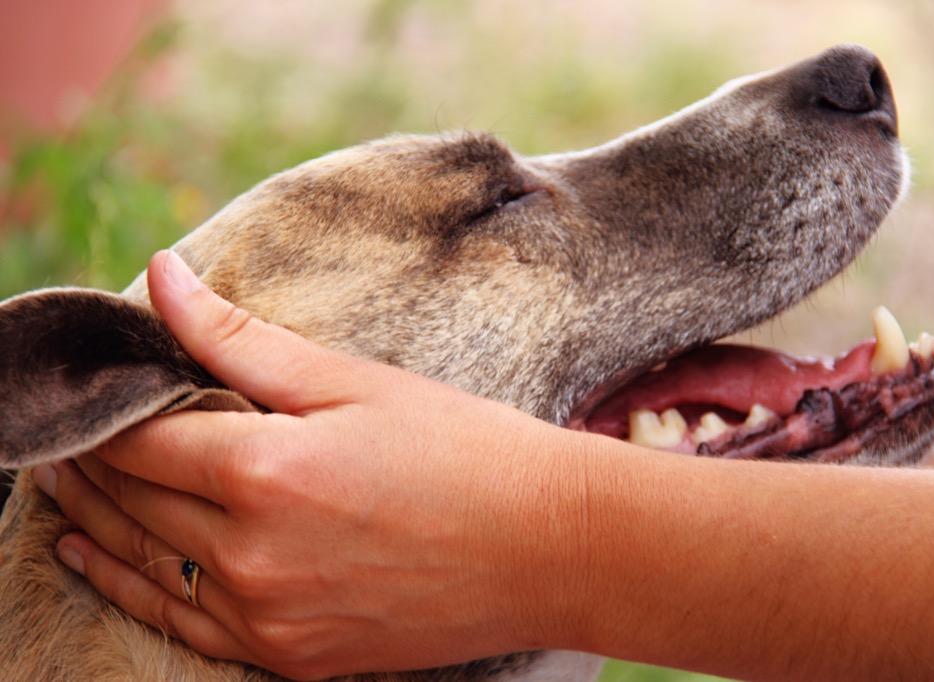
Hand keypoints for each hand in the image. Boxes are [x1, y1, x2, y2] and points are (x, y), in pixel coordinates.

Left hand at [33, 251, 586, 679]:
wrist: (547, 549)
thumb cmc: (463, 449)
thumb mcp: (354, 382)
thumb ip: (242, 339)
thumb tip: (161, 279)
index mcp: (266, 472)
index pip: (142, 436)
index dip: (104, 407)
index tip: (86, 385)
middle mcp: (252, 555)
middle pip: (130, 497)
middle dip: (87, 457)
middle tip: (59, 427)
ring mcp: (268, 616)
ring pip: (142, 560)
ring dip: (93, 515)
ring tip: (57, 481)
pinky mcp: (291, 655)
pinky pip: (181, 622)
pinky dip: (127, 584)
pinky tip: (94, 556)